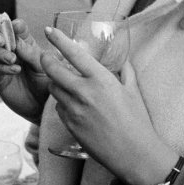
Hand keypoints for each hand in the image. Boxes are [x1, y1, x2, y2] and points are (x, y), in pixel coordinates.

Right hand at [0, 18, 49, 122]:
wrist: (44, 105)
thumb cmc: (46, 81)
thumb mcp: (44, 65)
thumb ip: (31, 53)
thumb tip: (17, 42)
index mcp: (24, 42)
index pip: (15, 27)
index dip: (13, 25)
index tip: (17, 27)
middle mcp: (9, 49)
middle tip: (2, 40)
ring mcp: (0, 63)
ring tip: (12, 58)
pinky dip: (3, 67)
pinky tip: (15, 69)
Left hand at [40, 27, 170, 184]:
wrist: (134, 153)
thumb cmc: (138, 121)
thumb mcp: (133, 92)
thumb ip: (126, 72)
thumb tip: (124, 61)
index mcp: (101, 80)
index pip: (74, 54)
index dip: (59, 40)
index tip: (49, 31)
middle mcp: (84, 92)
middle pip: (53, 70)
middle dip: (45, 60)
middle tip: (46, 56)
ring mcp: (74, 110)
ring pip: (53, 89)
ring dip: (54, 81)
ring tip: (63, 81)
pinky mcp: (69, 125)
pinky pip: (58, 108)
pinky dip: (61, 102)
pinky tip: (72, 104)